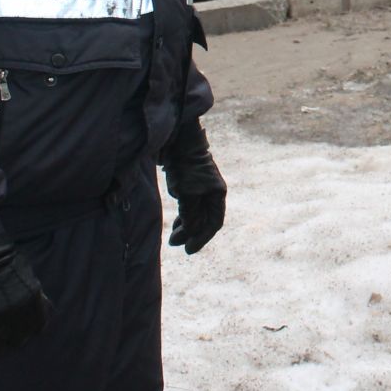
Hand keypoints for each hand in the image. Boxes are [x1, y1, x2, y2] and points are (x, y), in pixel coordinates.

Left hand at [162, 119, 226, 254]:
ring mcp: (203, 187)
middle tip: (175, 244)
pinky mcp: (192, 182)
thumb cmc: (185, 166)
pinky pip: (191, 205)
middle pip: (205, 219)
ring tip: (173, 236)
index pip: (214, 222)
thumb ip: (190, 215)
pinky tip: (177, 221)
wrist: (179, 140)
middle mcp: (213, 191)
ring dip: (186, 226)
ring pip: (197, 212)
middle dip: (191, 233)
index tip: (189, 250)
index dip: (202, 238)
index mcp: (217, 194)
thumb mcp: (187, 194)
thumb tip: (191, 233)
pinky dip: (184, 214)